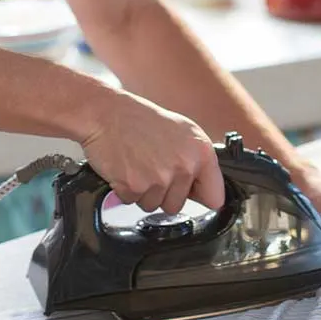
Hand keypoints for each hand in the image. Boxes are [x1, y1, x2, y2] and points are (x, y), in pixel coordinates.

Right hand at [79, 91, 224, 213]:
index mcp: (201, 151)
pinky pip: (132, 202)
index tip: (191, 194)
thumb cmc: (138, 120)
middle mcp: (184, 165)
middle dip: (162, 193)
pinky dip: (125, 190)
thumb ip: (196, 160)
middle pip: (178, 205)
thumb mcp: (181, 131)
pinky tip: (124, 168)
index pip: (215, 196)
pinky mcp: (135, 186)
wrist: (105, 113)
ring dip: (142, 192)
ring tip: (137, 165)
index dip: (200, 197)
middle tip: (150, 167)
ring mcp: (160, 177)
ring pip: (154, 205)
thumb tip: (205, 192)